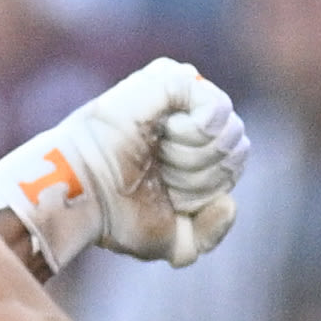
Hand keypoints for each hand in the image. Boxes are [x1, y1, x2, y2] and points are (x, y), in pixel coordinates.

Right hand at [0, 58, 249, 275]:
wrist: (84, 192)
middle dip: (200, 177)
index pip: (233, 166)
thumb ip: (210, 234)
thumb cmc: (116, 215)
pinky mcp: (172, 78)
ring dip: (193, 159)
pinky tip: (164, 134)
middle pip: (235, 150)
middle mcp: (191, 116)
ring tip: (156, 155)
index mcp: (193, 148)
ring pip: (229, 131)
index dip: (206, 191)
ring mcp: (182, 93)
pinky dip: (197, 134)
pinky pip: (218, 108)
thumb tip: (230, 203)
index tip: (165, 193)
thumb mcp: (173, 243)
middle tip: (158, 173)